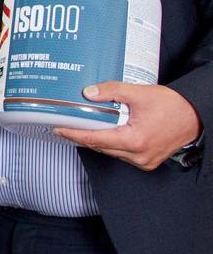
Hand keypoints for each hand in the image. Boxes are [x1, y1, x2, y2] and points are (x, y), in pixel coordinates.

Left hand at [54, 82, 201, 170]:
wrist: (196, 116)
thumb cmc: (172, 106)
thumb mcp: (140, 94)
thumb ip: (113, 92)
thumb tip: (88, 93)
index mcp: (134, 140)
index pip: (95, 139)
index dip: (74, 134)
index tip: (57, 129)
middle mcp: (137, 155)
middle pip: (100, 146)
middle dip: (82, 136)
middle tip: (65, 125)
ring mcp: (143, 161)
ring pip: (110, 151)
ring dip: (97, 140)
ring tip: (82, 126)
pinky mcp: (147, 161)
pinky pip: (121, 154)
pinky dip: (111, 144)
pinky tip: (105, 132)